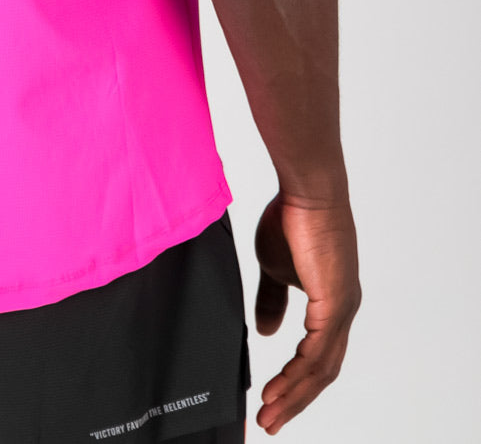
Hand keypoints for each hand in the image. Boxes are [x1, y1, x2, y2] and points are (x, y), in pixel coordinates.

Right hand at [253, 193, 360, 433]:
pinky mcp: (335, 304)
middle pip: (322, 373)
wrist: (305, 192)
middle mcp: (343, 311)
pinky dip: (297, 375)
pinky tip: (279, 387)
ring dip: (293, 395)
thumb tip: (268, 332)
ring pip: (320, 369)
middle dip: (294, 400)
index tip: (270, 401)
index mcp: (332, 304)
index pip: (317, 357)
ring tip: (268, 413)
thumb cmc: (291, 219)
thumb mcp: (273, 267)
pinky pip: (317, 352)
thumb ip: (272, 300)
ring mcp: (342, 309)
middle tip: (269, 422)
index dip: (295, 383)